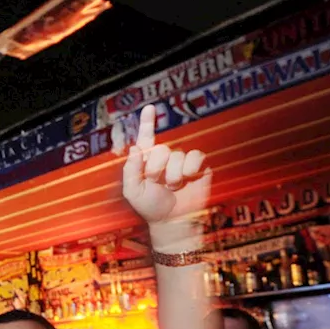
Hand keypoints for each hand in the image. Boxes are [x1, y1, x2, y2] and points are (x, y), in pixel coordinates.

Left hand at [122, 105, 209, 224]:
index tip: (149, 108)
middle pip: (160, 149)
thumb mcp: (132, 191)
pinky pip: (195, 156)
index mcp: (146, 161)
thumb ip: (130, 170)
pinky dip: (190, 169)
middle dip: (156, 169)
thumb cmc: (151, 207)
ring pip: (177, 156)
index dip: (148, 122)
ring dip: (173, 175)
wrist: (172, 221)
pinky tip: (188, 179)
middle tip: (157, 183)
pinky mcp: (198, 166)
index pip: (147, 138)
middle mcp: (165, 158)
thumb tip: (134, 147)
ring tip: (172, 187)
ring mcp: (182, 161)